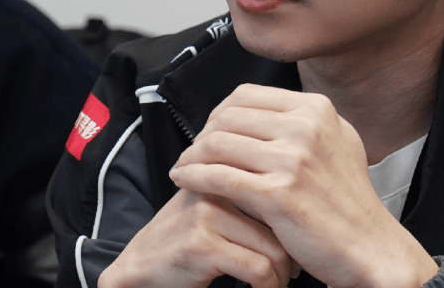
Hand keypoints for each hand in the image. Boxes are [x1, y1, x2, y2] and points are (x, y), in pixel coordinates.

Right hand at [98, 187, 295, 287]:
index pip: (279, 185)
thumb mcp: (219, 206)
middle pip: (281, 217)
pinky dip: (268, 286)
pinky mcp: (202, 244)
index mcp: (225, 167)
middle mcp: (216, 184)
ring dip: (283, 273)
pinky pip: (257, 268)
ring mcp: (208, 213)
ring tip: (278, 281)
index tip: (298, 239)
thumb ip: (250, 194)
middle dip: (292, 249)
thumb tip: (302, 204)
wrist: (140, 267)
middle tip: (294, 267)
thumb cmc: (188, 239)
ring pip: (274, 246)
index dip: (294, 218)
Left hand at [169, 84, 438, 287]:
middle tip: (191, 152)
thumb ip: (305, 121)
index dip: (219, 112)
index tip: (210, 130)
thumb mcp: (339, 141)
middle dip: (202, 133)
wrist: (369, 246)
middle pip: (228, 117)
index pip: (247, 95)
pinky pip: (220, 177)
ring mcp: (293, 159)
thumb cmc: (351, 202)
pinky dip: (194, 176)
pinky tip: (184, 181)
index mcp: (316, 109)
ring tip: (183, 167)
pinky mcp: (278, 194)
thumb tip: (264, 110)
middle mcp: (305, 127)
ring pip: (218, 144)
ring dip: (192, 155)